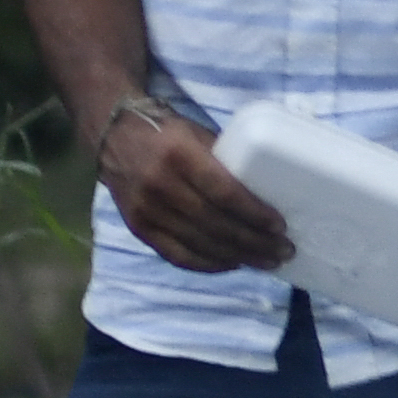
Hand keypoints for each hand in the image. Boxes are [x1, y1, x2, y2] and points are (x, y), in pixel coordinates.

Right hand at [103, 106, 292, 275]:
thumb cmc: (167, 133)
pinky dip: (208, 264)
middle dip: (254, 242)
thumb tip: (264, 192)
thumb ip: (224, 163)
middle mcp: (161, 185)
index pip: (224, 192)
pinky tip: (231, 264)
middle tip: (283, 251)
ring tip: (266, 262)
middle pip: (216, 224)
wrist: (114, 135)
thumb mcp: (198, 135)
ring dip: (238, 257)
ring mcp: (147, 210)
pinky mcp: (139, 228)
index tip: (280, 225)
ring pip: (200, 244)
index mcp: (180, 155)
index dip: (254, 213)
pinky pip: (177, 255)